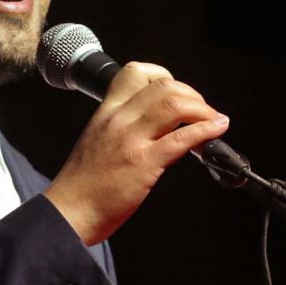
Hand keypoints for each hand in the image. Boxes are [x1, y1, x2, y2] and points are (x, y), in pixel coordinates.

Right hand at [44, 62, 229, 244]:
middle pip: (164, 86)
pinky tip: (217, 130)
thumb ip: (123, 128)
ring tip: (212, 121)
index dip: (166, 77)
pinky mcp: (143, 164)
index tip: (179, 93)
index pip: (136, 72)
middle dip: (192, 95)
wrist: (68, 212)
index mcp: (106, 112)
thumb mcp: (98, 141)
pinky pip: (182, 138)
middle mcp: (118, 120)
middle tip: (202, 111)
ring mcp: (131, 140)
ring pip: (175, 105)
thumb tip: (156, 125)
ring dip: (203, 110)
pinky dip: (206, 130)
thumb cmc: (83, 184)